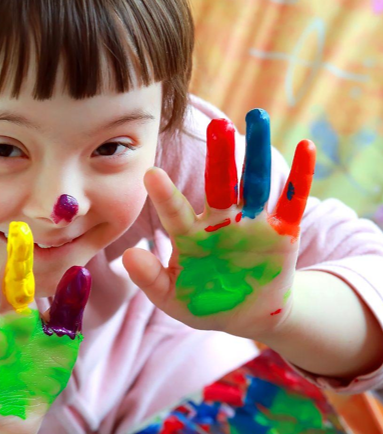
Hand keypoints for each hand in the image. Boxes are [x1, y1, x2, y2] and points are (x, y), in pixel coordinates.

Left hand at [122, 109, 315, 341]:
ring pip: (254, 183)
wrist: (246, 315)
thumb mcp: (173, 298)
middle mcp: (219, 221)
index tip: (151, 174)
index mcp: (190, 236)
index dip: (165, 195)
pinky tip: (306, 147)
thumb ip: (151, 279)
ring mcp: (251, 223)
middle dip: (219, 157)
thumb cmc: (203, 303)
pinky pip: (292, 201)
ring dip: (257, 153)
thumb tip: (127, 256)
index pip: (176, 213)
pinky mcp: (282, 231)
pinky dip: (300, 176)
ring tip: (257, 118)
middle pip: (218, 184)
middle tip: (217, 126)